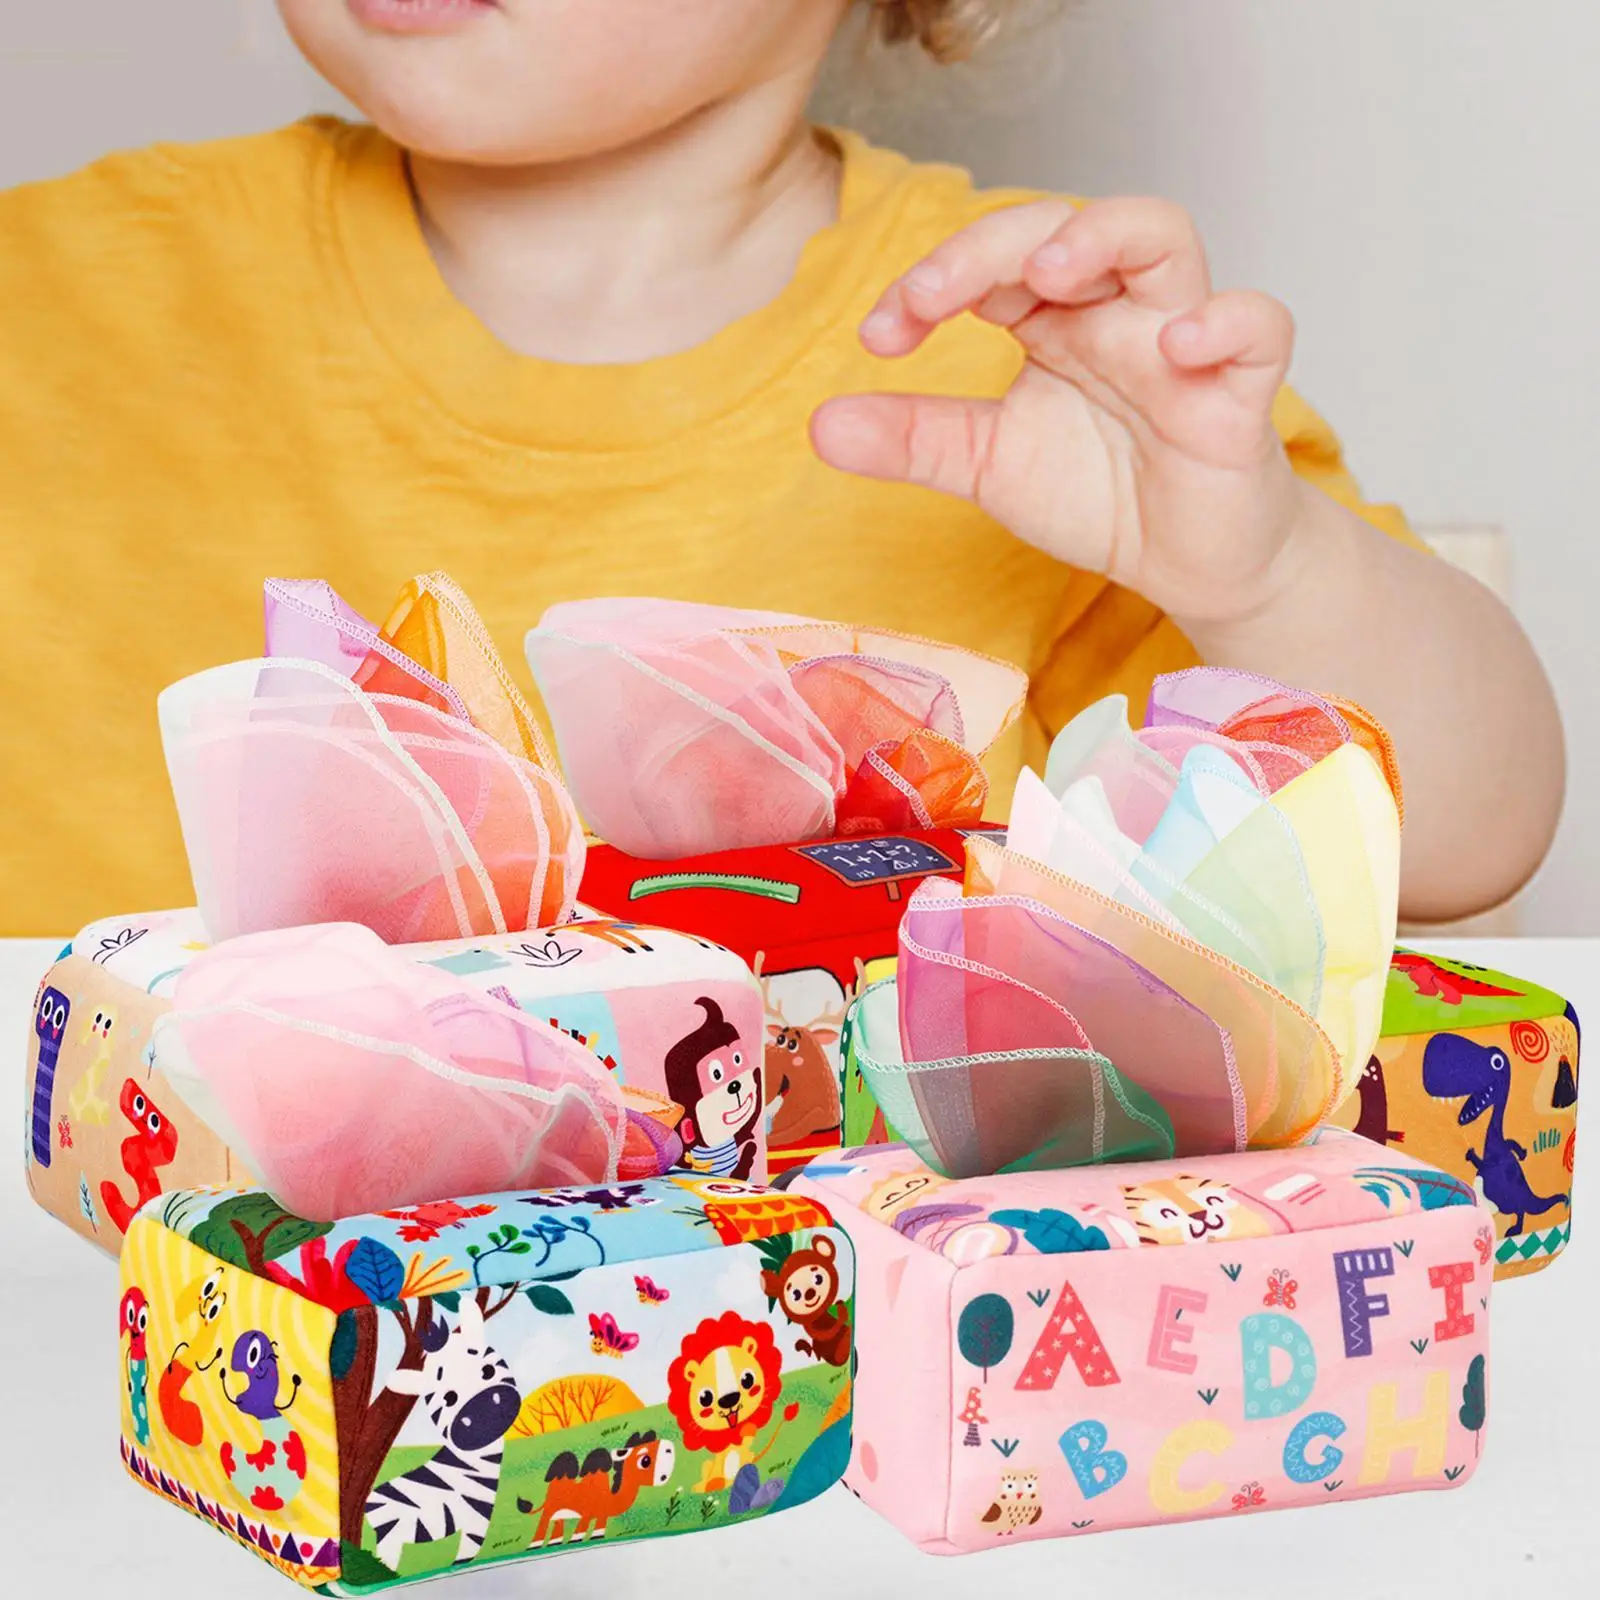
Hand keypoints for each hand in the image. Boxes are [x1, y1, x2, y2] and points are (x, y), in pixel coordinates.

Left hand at [810, 198, 1307, 625]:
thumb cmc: (1100, 493)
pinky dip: (1224, 322)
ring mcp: (1182, 342)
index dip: (932, 280)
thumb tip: (818, 425)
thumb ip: (914, 440)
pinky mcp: (1243, 391)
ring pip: (1164, 236)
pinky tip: (1176, 346)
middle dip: (993, 245)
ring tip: (1048, 275)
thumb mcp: (988, 466)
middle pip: (1067, 223)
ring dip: (1104, 236)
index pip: (991, 261)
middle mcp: (1115, 312)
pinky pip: (1259, 325)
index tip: (879, 334)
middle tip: (931, 298)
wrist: (1189, 564)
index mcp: (1054, 320)